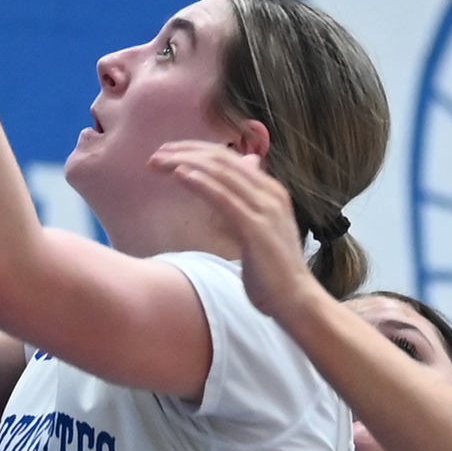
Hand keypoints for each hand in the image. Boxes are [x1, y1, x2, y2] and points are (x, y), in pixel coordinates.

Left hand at [152, 142, 320, 319]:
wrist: (296, 300)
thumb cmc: (273, 271)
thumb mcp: (258, 230)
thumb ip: (246, 206)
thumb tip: (236, 192)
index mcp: (270, 191)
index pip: (229, 158)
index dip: (196, 150)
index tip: (169, 153)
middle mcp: (269, 192)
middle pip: (222, 159)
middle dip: (186, 151)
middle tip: (156, 154)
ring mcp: (265, 208)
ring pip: (220, 173)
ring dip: (185, 162)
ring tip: (159, 161)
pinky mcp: (255, 227)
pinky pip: (223, 198)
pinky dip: (200, 183)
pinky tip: (179, 175)